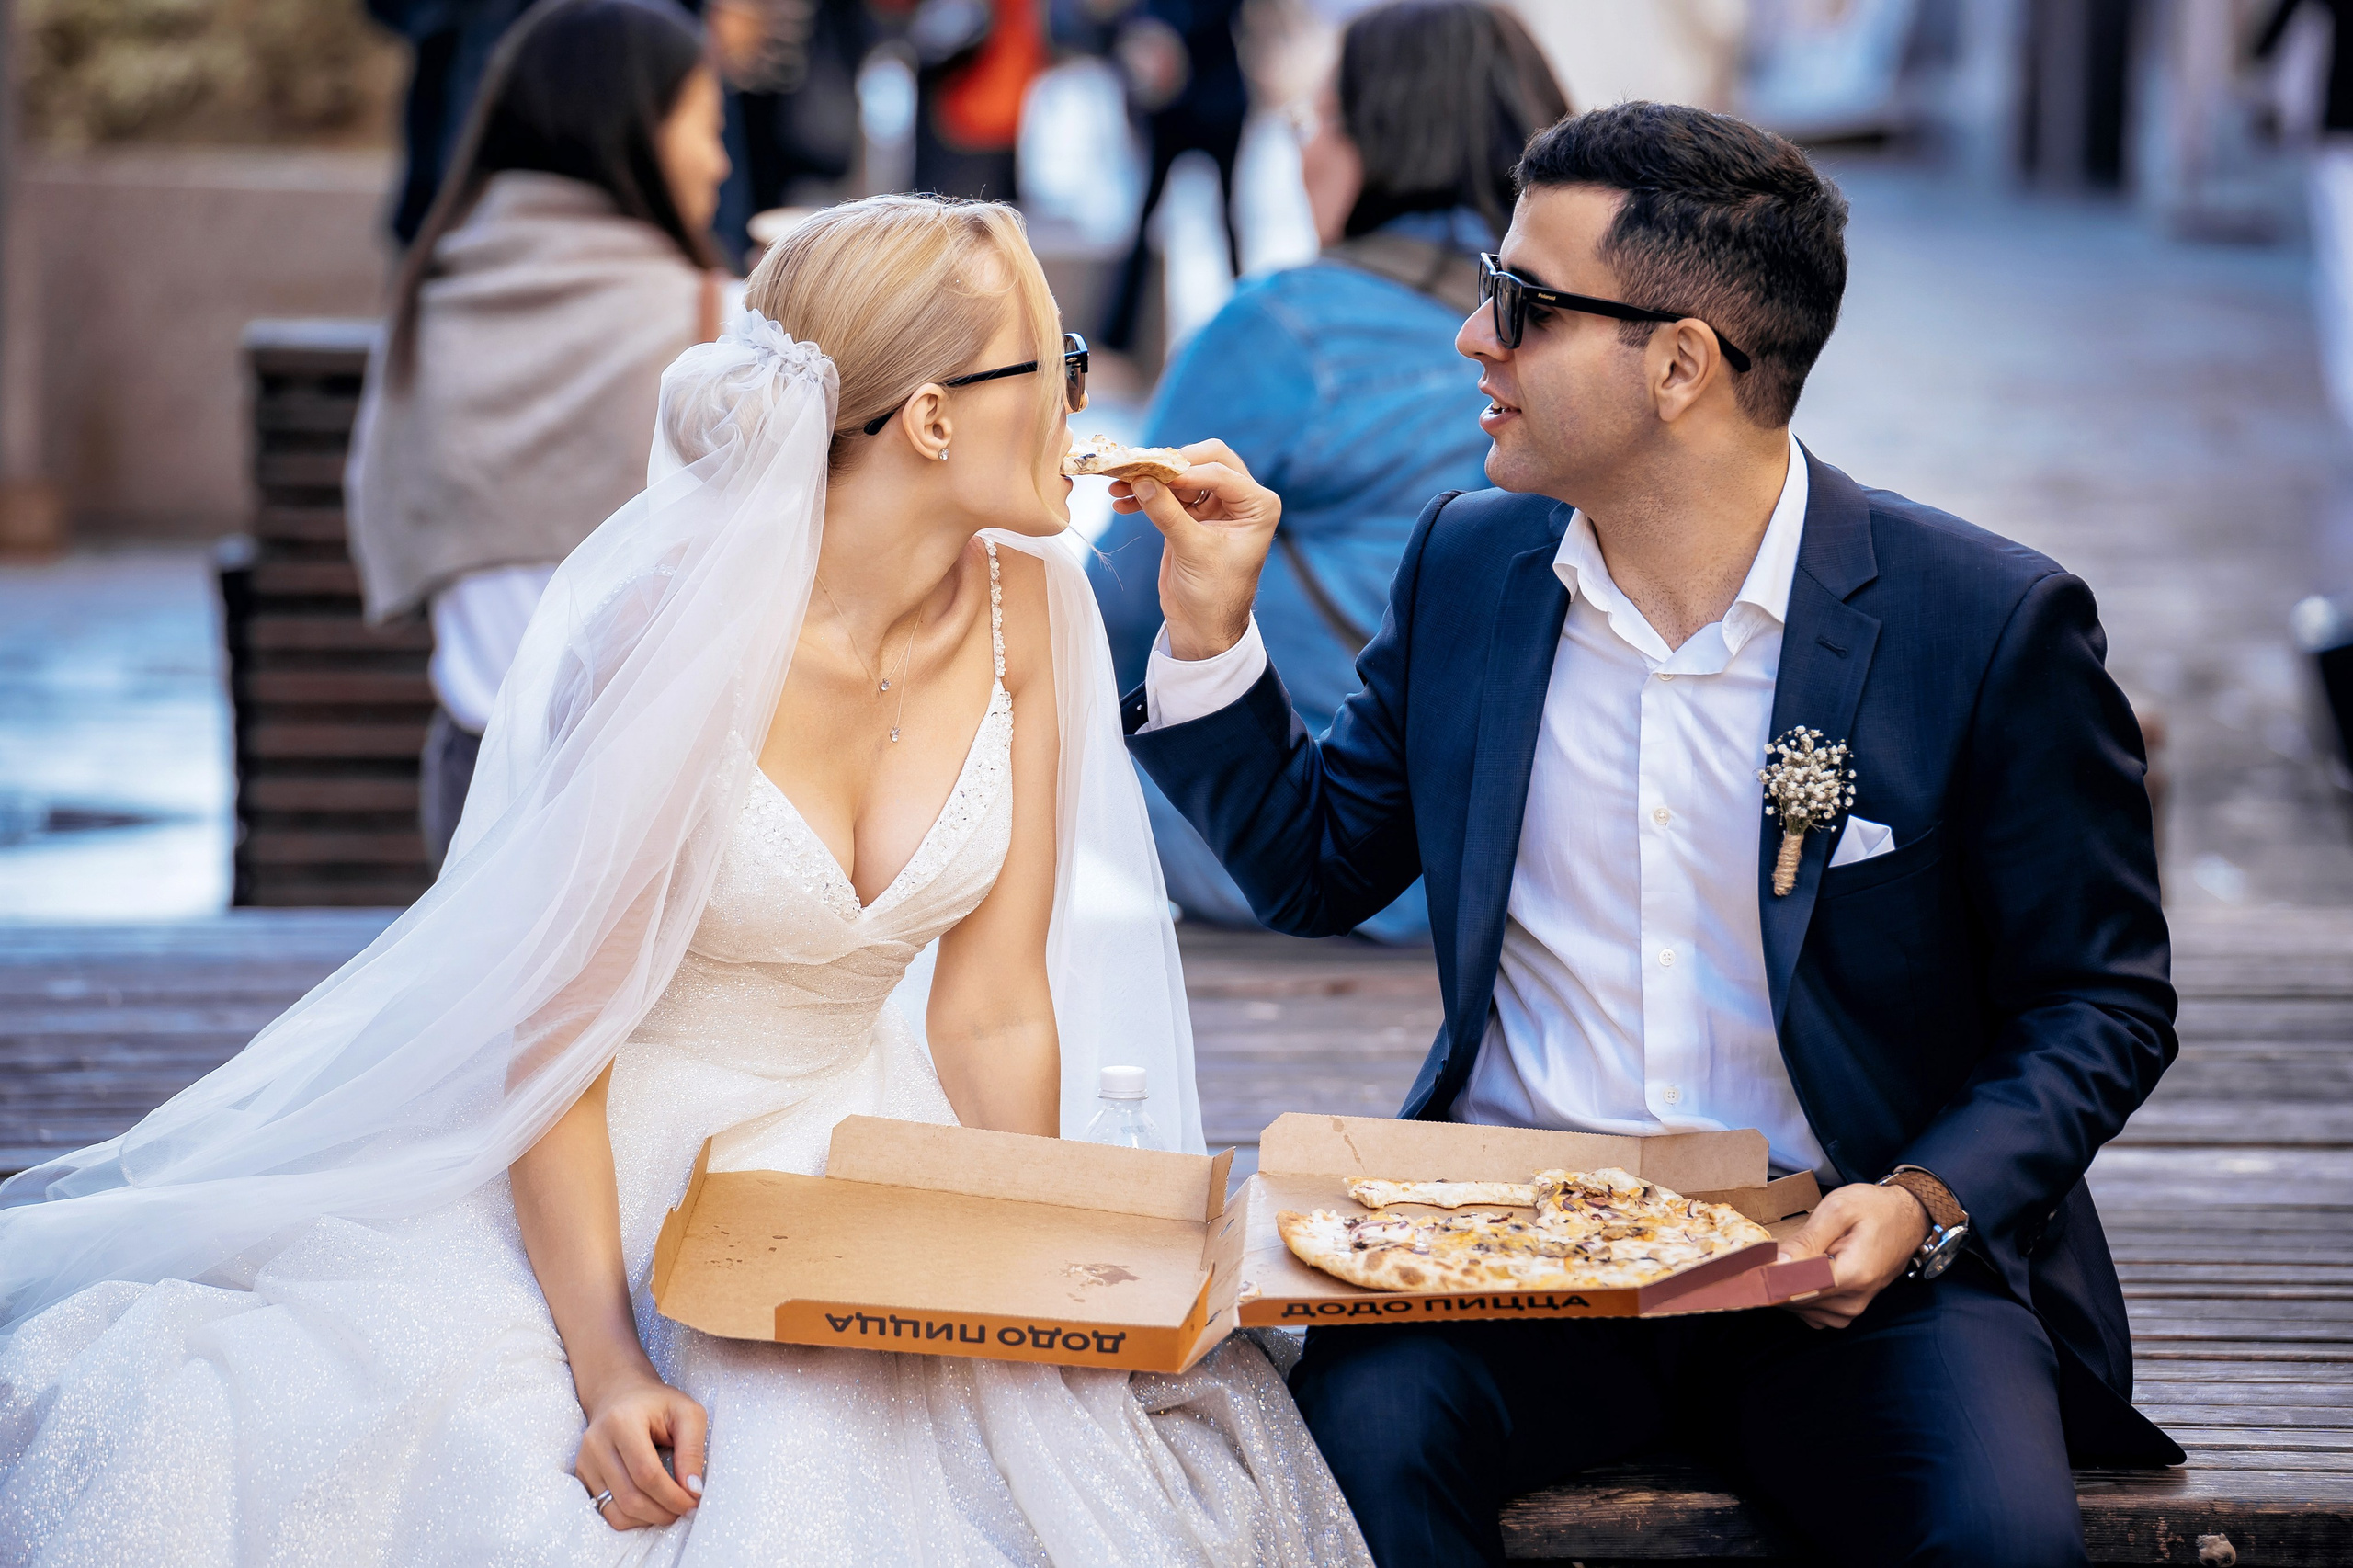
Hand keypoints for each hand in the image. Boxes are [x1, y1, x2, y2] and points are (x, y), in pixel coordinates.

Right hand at [575, 1371, 706, 1530]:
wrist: (620, 1393)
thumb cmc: (658, 1404)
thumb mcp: (687, 1414)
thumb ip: (693, 1449)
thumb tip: (693, 1490)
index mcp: (622, 1421)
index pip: (646, 1474)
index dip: (673, 1496)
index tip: (694, 1501)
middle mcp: (596, 1443)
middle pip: (631, 1497)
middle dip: (663, 1512)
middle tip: (686, 1509)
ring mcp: (585, 1461)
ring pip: (617, 1512)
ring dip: (649, 1519)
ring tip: (670, 1509)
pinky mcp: (582, 1475)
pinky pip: (606, 1512)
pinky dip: (632, 1518)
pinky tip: (651, 1506)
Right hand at [1109, 439, 1280, 660]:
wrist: (1204, 626)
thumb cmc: (1214, 594)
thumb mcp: (1193, 551)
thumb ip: (1167, 512)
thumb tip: (1142, 479)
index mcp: (1258, 505)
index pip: (1219, 472)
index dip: (1183, 472)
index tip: (1149, 475)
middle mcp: (1241, 499)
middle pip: (1204, 460)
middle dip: (1169, 465)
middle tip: (1138, 470)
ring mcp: (1216, 505)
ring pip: (1182, 475)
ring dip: (1151, 479)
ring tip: (1119, 485)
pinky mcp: (1192, 515)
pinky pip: (1168, 494)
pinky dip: (1146, 496)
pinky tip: (1122, 502)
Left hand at [1773, 1181, 1929, 1329]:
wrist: (1907, 1217)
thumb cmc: (1874, 1208)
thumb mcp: (1838, 1210)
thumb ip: (1807, 1240)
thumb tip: (1776, 1265)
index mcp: (1853, 1275)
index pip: (1797, 1290)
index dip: (1767, 1279)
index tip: (1749, 1266)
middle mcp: (1854, 1300)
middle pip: (1796, 1301)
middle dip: (1774, 1281)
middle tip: (1762, 1257)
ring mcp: (1854, 1308)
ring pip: (1802, 1309)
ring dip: (1786, 1288)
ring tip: (1788, 1258)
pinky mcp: (1850, 1309)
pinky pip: (1814, 1312)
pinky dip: (1800, 1296)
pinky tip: (1800, 1273)